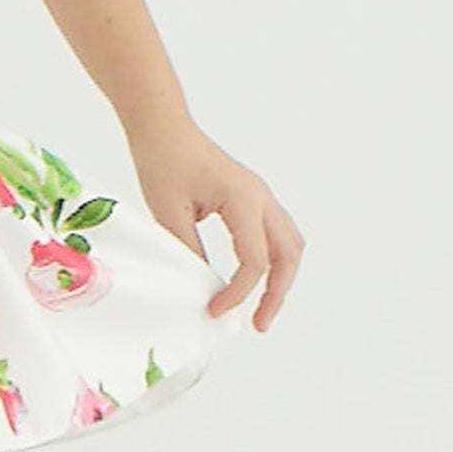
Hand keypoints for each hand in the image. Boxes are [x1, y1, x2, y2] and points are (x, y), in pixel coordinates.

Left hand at [125, 116, 302, 333]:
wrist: (163, 127)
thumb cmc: (163, 161)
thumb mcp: (169, 212)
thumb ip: (189, 250)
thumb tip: (203, 286)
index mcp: (243, 199)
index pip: (254, 260)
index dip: (237, 292)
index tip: (215, 310)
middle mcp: (261, 197)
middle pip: (287, 254)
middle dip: (277, 293)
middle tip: (258, 324)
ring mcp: (260, 196)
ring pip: (289, 244)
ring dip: (281, 278)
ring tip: (261, 309)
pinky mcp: (251, 198)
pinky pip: (275, 234)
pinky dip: (273, 260)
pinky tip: (253, 279)